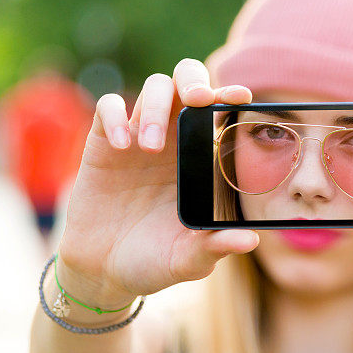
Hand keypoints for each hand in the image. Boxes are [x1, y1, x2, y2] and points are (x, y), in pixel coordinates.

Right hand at [56, 58, 258, 308]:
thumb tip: (249, 241)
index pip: (220, 110)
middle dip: (194, 79)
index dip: (230, 95)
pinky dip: (115, 116)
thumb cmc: (154, 261)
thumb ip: (215, 247)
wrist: (103, 273)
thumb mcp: (188, 260)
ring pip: (153, 87)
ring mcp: (139, 136)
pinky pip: (108, 107)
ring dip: (154, 107)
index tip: (240, 97)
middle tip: (197, 100)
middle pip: (187, 81)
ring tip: (148, 147)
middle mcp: (175, 139)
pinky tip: (121, 146)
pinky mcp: (103, 143)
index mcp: (203, 157)